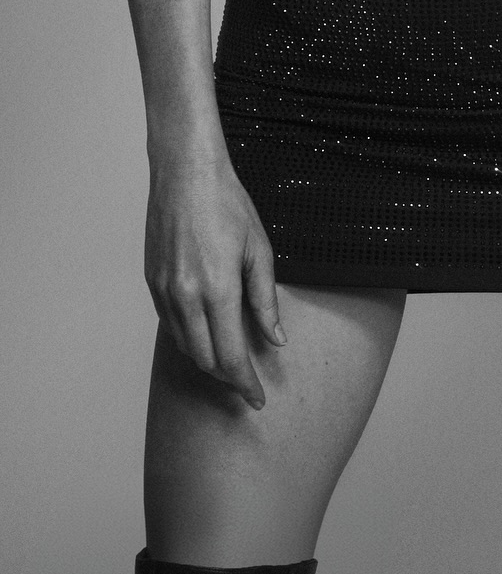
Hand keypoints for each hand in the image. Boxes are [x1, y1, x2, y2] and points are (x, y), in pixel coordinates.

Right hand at [144, 152, 285, 408]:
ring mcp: (164, 291)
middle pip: (205, 360)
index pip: (230, 357)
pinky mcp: (152, 283)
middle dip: (227, 378)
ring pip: (185, 346)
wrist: (185, 174)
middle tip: (247, 385)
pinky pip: (171, 325)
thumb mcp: (260, 249)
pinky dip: (189, 338)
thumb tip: (275, 339)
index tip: (257, 399)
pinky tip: (206, 333)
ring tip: (230, 363)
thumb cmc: (228, 204)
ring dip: (208, 361)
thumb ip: (265, 300)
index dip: (244, 384)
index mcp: (217, 290)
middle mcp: (186, 297)